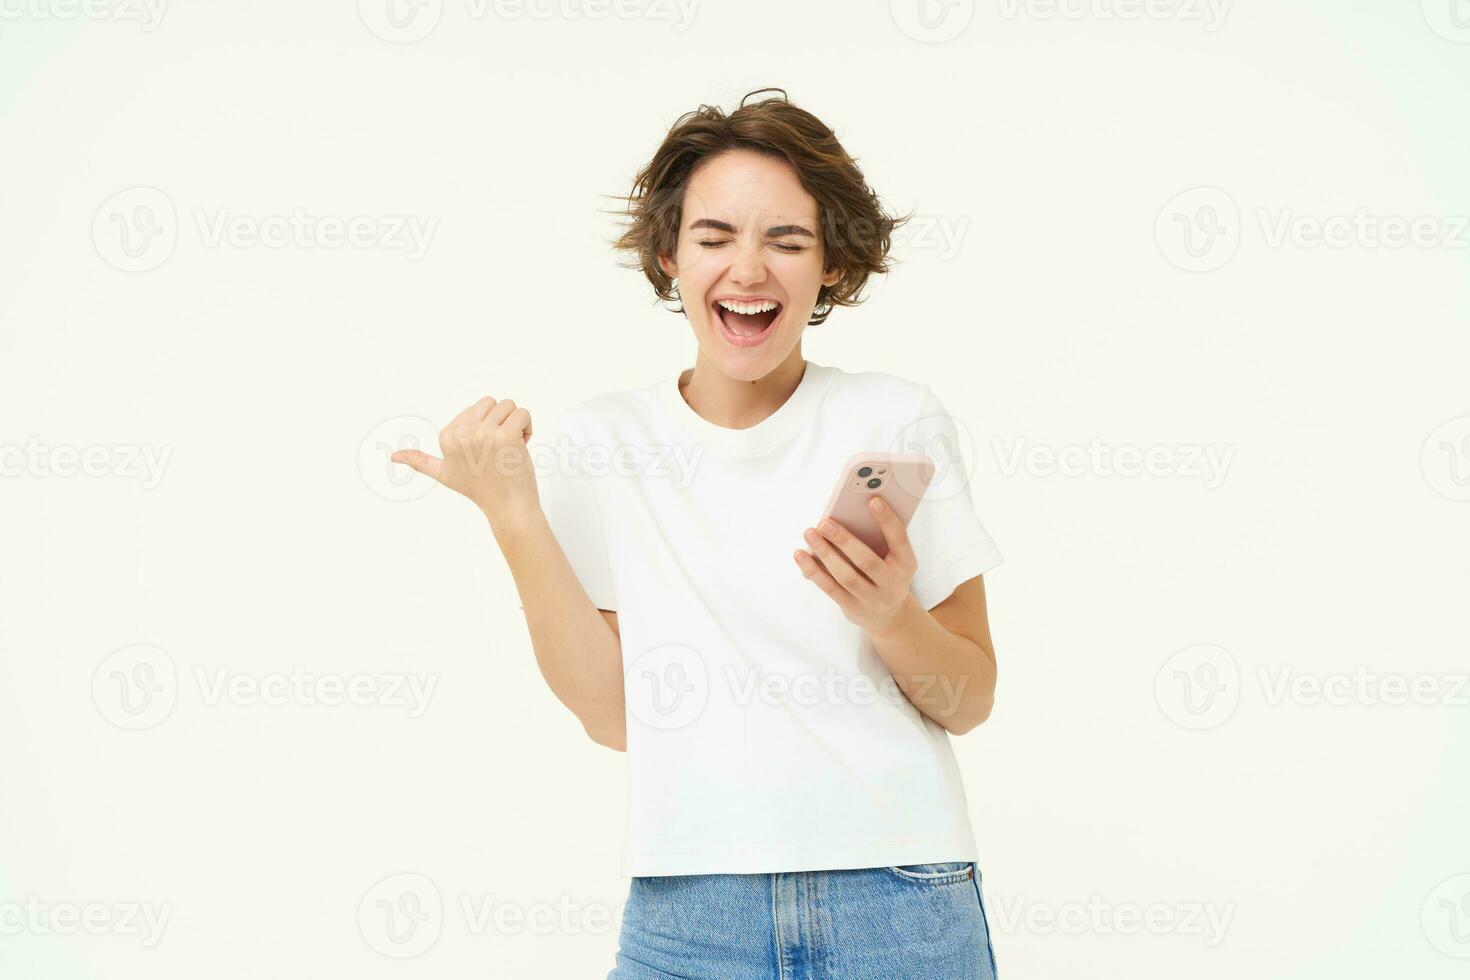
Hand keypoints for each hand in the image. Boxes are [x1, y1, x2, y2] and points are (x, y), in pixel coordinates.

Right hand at [391, 396, 540, 530]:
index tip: (485, 451)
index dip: (486, 427)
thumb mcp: (444, 474)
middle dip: (501, 421)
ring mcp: (484, 434)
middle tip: (500, 448)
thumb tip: (394, 456)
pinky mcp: (506, 436)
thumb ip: (420, 462)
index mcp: (446, 437)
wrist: (507, 507)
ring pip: (508, 405)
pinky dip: (527, 427)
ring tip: (511, 447)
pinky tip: (522, 445)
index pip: (475, 408)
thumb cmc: (481, 490)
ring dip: (516, 424)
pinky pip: (522, 413)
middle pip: (492, 403)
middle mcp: (462, 434)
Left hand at [794, 496, 918, 632]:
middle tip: (825, 523)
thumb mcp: (891, 557)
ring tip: (810, 534)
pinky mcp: (853, 609)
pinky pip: (830, 588)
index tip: (873, 500)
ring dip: (825, 553)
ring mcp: (873, 599)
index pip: (900, 539)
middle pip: (867, 561)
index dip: (888, 520)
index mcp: (906, 564)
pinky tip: (801, 555)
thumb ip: (877, 538)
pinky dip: (813, 571)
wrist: (888, 614)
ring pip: (846, 576)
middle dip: (844, 540)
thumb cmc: (884, 572)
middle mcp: (893, 584)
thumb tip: (843, 516)